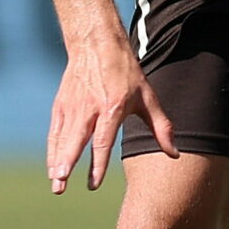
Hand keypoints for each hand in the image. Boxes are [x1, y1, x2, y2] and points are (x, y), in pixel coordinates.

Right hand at [46, 34, 176, 194]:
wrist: (96, 43)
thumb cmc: (126, 73)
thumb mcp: (148, 97)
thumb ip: (161, 127)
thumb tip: (175, 154)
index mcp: (112, 107)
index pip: (103, 140)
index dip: (98, 163)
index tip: (93, 184)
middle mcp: (90, 108)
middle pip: (76, 140)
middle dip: (67, 163)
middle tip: (61, 183)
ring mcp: (73, 106)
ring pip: (62, 138)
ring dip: (57, 161)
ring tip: (55, 182)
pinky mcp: (61, 104)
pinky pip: (55, 132)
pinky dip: (52, 150)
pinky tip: (53, 169)